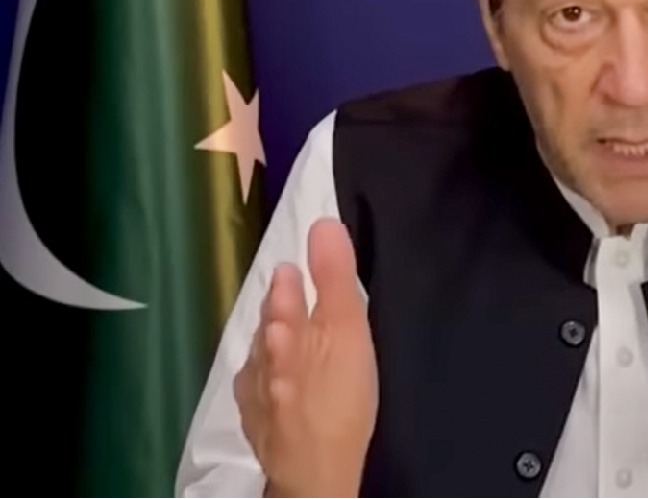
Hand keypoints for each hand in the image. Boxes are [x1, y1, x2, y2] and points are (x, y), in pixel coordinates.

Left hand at [234, 218, 377, 496]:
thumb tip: (322, 223)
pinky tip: (277, 382)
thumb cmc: (340, 397)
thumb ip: (334, 278)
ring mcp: (255, 390)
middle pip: (270, 322)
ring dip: (274, 340)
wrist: (315, 470)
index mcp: (283, 326)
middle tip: (293, 293)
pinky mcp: (256, 420)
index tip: (299, 266)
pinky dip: (269, 377)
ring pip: (262, 354)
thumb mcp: (347, 330)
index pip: (285, 289)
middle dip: (281, 307)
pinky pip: (259, 387)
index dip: (293, 277)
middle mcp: (261, 354)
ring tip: (288, 334)